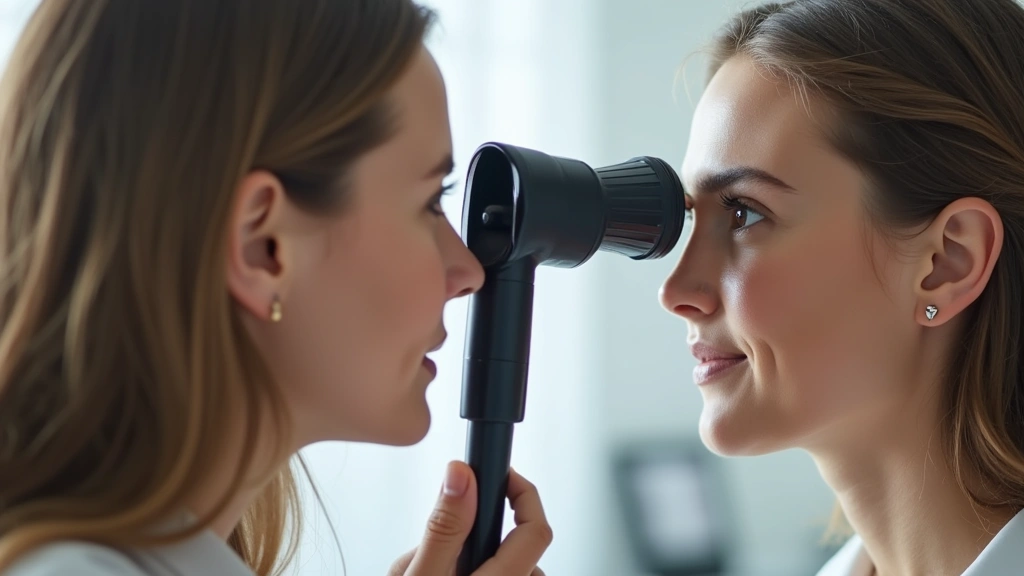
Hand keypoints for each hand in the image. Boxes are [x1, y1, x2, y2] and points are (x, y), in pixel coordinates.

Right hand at [387, 461, 551, 575]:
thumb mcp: (417, 575)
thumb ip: (443, 528)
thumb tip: (461, 475)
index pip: (536, 529)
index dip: (522, 492)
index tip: (499, 473)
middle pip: (515, 546)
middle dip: (478, 531)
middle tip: (437, 540)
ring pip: (498, 563)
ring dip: (467, 555)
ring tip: (424, 567)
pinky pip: (484, 573)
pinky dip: (460, 569)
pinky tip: (431, 574)